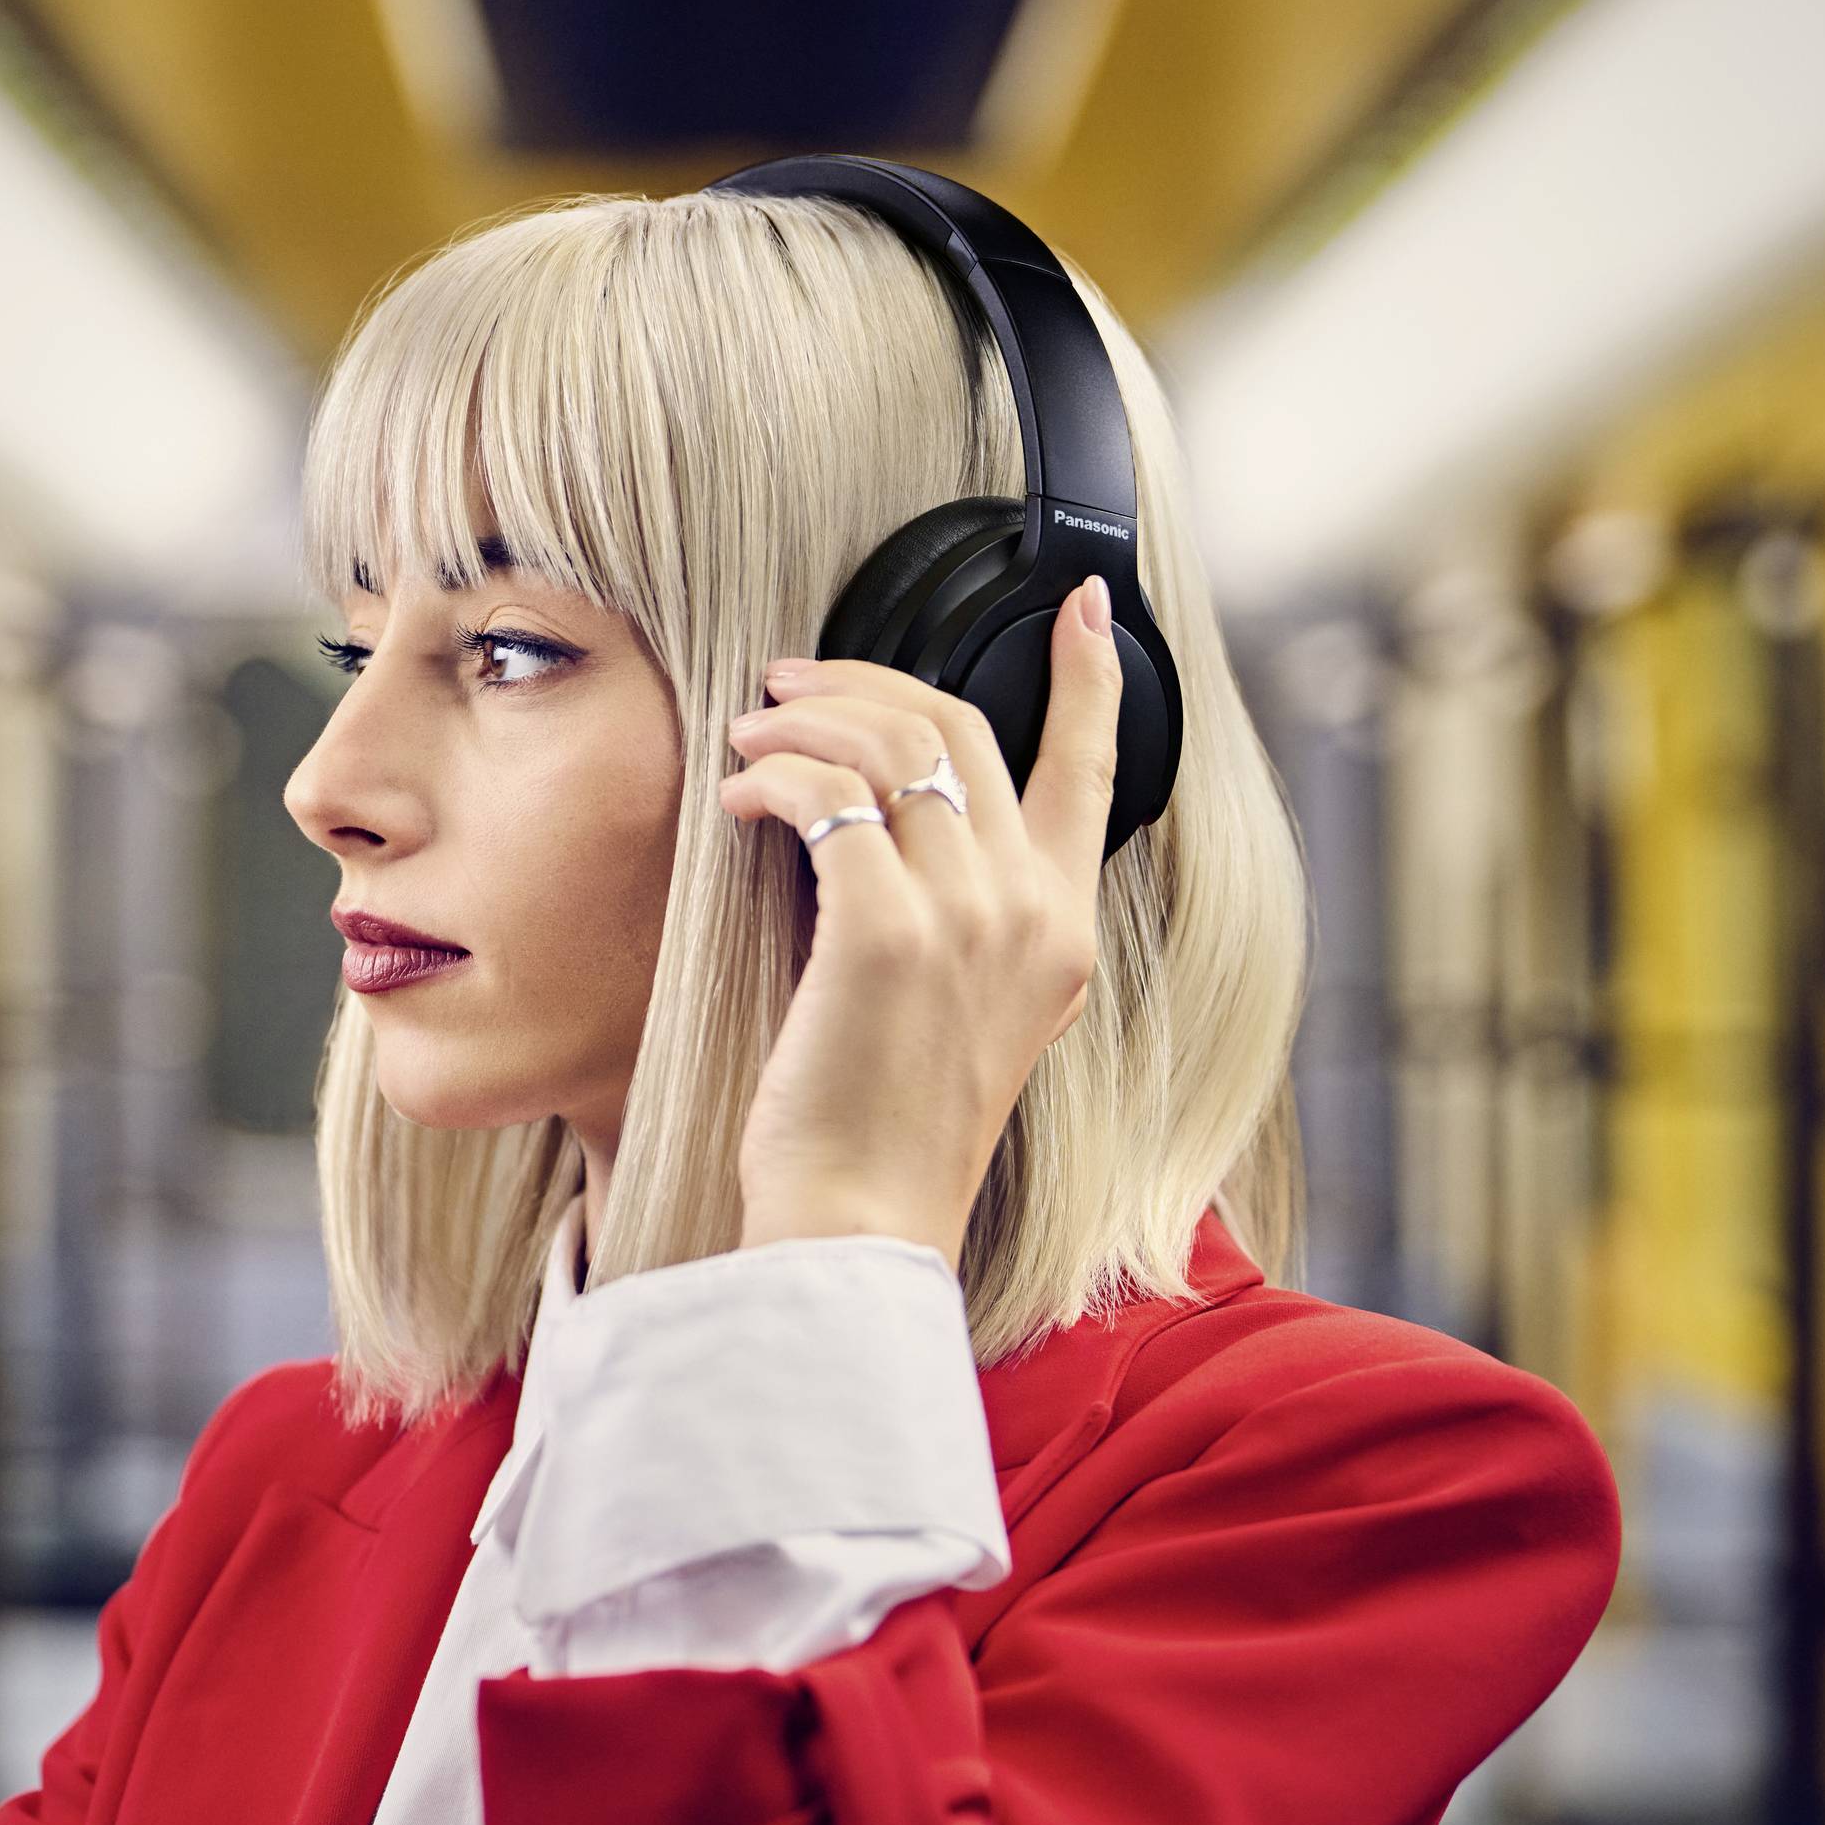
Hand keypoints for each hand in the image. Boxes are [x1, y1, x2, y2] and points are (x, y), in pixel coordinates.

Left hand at [717, 575, 1123, 1265]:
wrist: (860, 1220)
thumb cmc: (886, 1126)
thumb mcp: (968, 1014)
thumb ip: (967, 916)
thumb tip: (891, 816)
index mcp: (1063, 930)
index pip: (1088, 770)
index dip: (1084, 675)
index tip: (1075, 605)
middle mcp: (1031, 912)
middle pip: (958, 728)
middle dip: (863, 680)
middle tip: (785, 682)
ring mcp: (966, 918)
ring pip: (886, 748)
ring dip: (800, 722)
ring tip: (746, 739)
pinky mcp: (886, 931)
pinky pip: (826, 800)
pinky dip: (772, 780)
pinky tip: (736, 800)